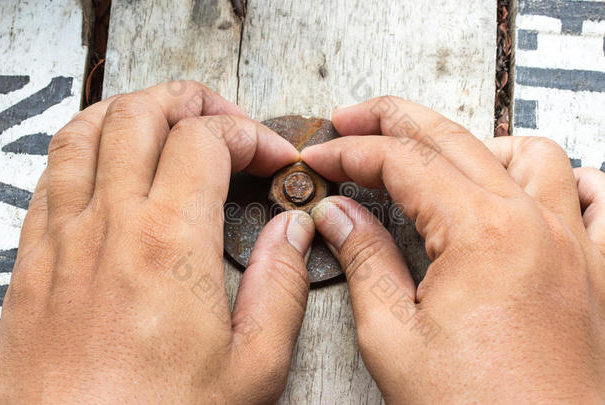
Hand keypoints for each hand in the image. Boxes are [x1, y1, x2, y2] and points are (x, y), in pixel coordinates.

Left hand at [0, 81, 314, 403]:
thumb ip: (280, 285)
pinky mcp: (34, 259)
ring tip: (168, 123)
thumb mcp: (252, 366)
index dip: (250, 134)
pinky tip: (111, 165)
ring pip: (87, 129)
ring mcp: (63, 237)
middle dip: (192, 99)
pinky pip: (51, 172)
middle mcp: (109, 225)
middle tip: (225, 119)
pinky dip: (86, 146)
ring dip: (134, 110)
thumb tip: (294, 230)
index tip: (271, 157)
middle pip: (142, 113)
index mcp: (168, 244)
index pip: (206, 138)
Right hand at [302, 96, 604, 402]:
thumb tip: (337, 214)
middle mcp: (535, 224)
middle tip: (353, 121)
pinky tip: (528, 187)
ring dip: (474, 143)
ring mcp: (573, 242)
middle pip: (453, 138)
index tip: (323, 154)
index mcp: (481, 234)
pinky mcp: (595, 269)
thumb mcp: (393, 336)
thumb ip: (364, 258)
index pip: (401, 163)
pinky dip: (561, 178)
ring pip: (529, 153)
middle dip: (393, 121)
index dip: (351, 152)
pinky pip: (595, 196)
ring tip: (436, 156)